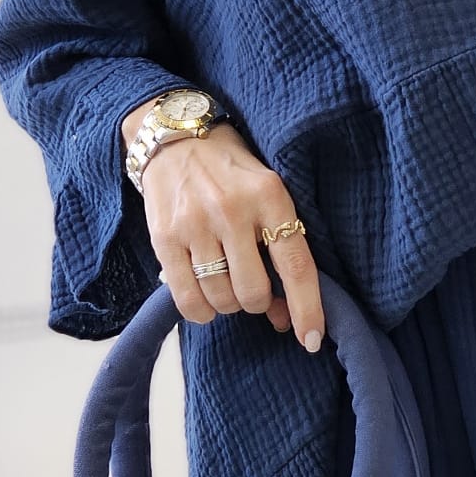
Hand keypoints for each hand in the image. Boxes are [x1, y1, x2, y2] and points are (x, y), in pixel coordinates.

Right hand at [124, 111, 325, 350]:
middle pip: (253, 291)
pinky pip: (186, 298)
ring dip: (228, 304)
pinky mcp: (164, 237)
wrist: (177, 137)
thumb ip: (280, 250)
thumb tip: (283, 316)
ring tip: (225, 282)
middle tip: (252, 288)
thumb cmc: (233, 174)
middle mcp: (233, 210)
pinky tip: (205, 298)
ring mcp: (195, 224)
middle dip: (257, 302)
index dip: (307, 308)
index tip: (311, 339)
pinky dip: (201, 310)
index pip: (296, 265)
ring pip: (221, 298)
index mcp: (270, 197)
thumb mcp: (268, 196)